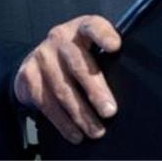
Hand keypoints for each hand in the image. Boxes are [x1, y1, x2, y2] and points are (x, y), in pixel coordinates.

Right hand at [13, 15, 121, 143]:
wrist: (35, 61)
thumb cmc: (75, 56)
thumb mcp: (89, 48)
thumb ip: (105, 57)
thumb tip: (133, 83)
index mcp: (80, 28)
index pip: (92, 26)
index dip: (103, 35)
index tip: (115, 47)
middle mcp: (59, 38)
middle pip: (78, 64)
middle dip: (95, 90)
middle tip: (109, 111)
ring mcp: (42, 56)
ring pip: (63, 89)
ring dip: (81, 114)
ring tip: (96, 130)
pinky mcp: (28, 76)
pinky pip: (47, 103)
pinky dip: (63, 122)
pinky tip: (76, 133)